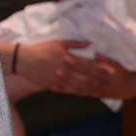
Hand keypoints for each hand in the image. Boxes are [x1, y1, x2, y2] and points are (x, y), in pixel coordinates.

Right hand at [14, 40, 135, 98]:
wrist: (23, 60)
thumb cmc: (41, 49)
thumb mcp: (57, 43)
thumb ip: (74, 43)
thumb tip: (88, 43)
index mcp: (68, 58)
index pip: (88, 64)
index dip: (101, 67)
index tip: (112, 70)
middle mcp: (66, 70)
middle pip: (86, 76)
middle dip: (99, 79)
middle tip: (110, 82)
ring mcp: (60, 79)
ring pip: (78, 85)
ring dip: (90, 88)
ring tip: (99, 89)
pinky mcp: (53, 84)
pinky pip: (67, 90)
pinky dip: (76, 92)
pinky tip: (82, 93)